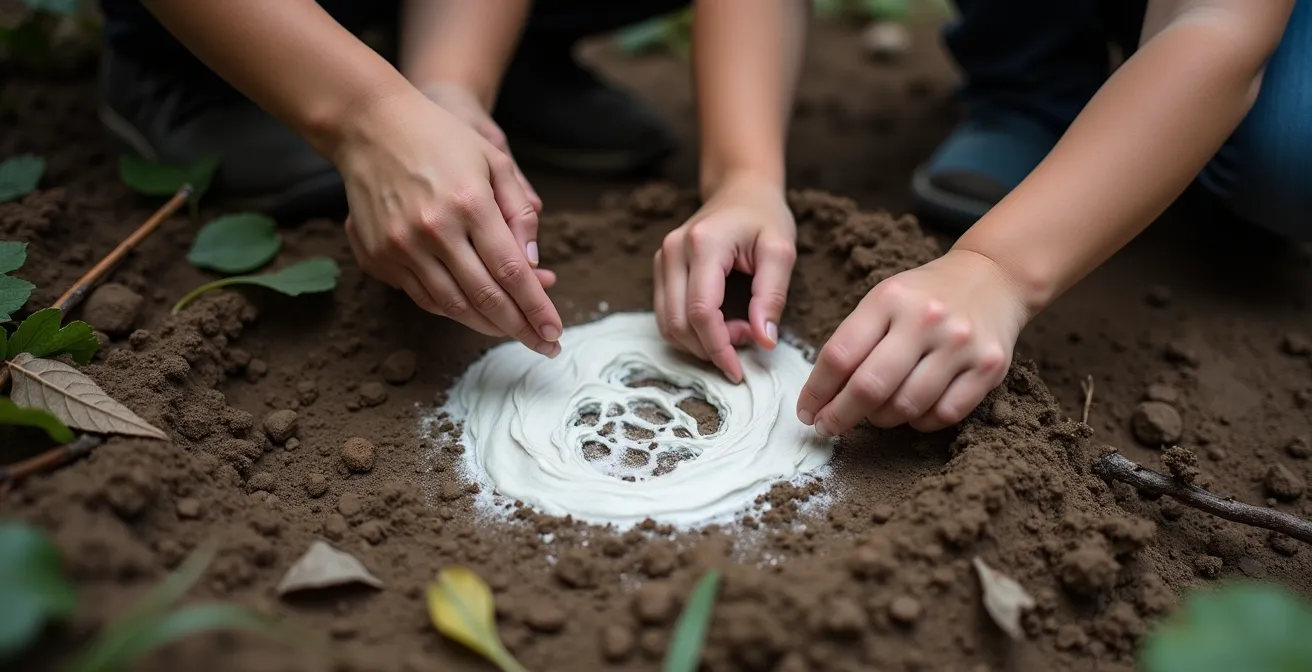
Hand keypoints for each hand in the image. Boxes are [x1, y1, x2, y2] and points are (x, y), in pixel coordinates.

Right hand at [335, 86, 562, 356]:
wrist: (368, 125)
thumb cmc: (439, 138)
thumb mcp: (493, 160)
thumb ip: (518, 212)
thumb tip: (534, 266)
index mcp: (469, 203)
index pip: (512, 272)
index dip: (536, 308)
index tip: (555, 332)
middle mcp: (433, 230)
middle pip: (485, 297)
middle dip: (519, 328)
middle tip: (543, 348)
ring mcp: (400, 246)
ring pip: (452, 306)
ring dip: (487, 326)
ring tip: (514, 332)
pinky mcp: (377, 256)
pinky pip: (422, 297)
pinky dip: (453, 310)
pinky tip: (475, 312)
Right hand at [654, 174, 796, 382]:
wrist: (740, 189)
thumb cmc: (764, 217)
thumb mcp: (781, 251)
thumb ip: (772, 296)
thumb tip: (764, 341)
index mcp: (703, 244)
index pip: (701, 312)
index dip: (718, 347)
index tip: (738, 371)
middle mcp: (674, 250)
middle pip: (678, 323)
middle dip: (710, 347)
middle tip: (748, 339)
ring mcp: (662, 258)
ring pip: (667, 323)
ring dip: (699, 342)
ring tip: (737, 330)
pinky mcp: (661, 267)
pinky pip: (666, 314)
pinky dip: (690, 331)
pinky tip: (719, 324)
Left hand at [797, 249, 1030, 434]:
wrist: (993, 277)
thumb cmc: (924, 296)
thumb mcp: (884, 300)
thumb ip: (855, 341)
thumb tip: (823, 398)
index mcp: (889, 299)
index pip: (840, 356)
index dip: (816, 392)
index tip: (806, 412)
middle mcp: (926, 320)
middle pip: (869, 387)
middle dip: (840, 416)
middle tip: (828, 427)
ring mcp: (960, 345)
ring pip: (906, 407)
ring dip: (881, 420)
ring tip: (875, 413)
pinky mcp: (989, 367)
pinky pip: (943, 414)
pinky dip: (919, 422)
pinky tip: (912, 412)